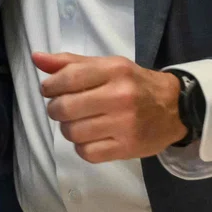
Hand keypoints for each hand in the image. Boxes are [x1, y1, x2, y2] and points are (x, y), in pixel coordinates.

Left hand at [36, 52, 186, 162]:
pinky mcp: (127, 148)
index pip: (68, 77)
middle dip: (56, 109)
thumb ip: (71, 63)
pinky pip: (87, 152)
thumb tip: (36, 58)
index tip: (51, 90)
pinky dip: (82, 147)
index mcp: (115, 70)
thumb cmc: (135, 84)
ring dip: (68, 129)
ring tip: (79, 122)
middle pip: (65, 108)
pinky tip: (91, 138)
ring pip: (73, 132)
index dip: (50, 86)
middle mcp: (120, 96)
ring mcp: (124, 124)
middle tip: (64, 108)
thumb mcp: (108, 66)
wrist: (175, 108)